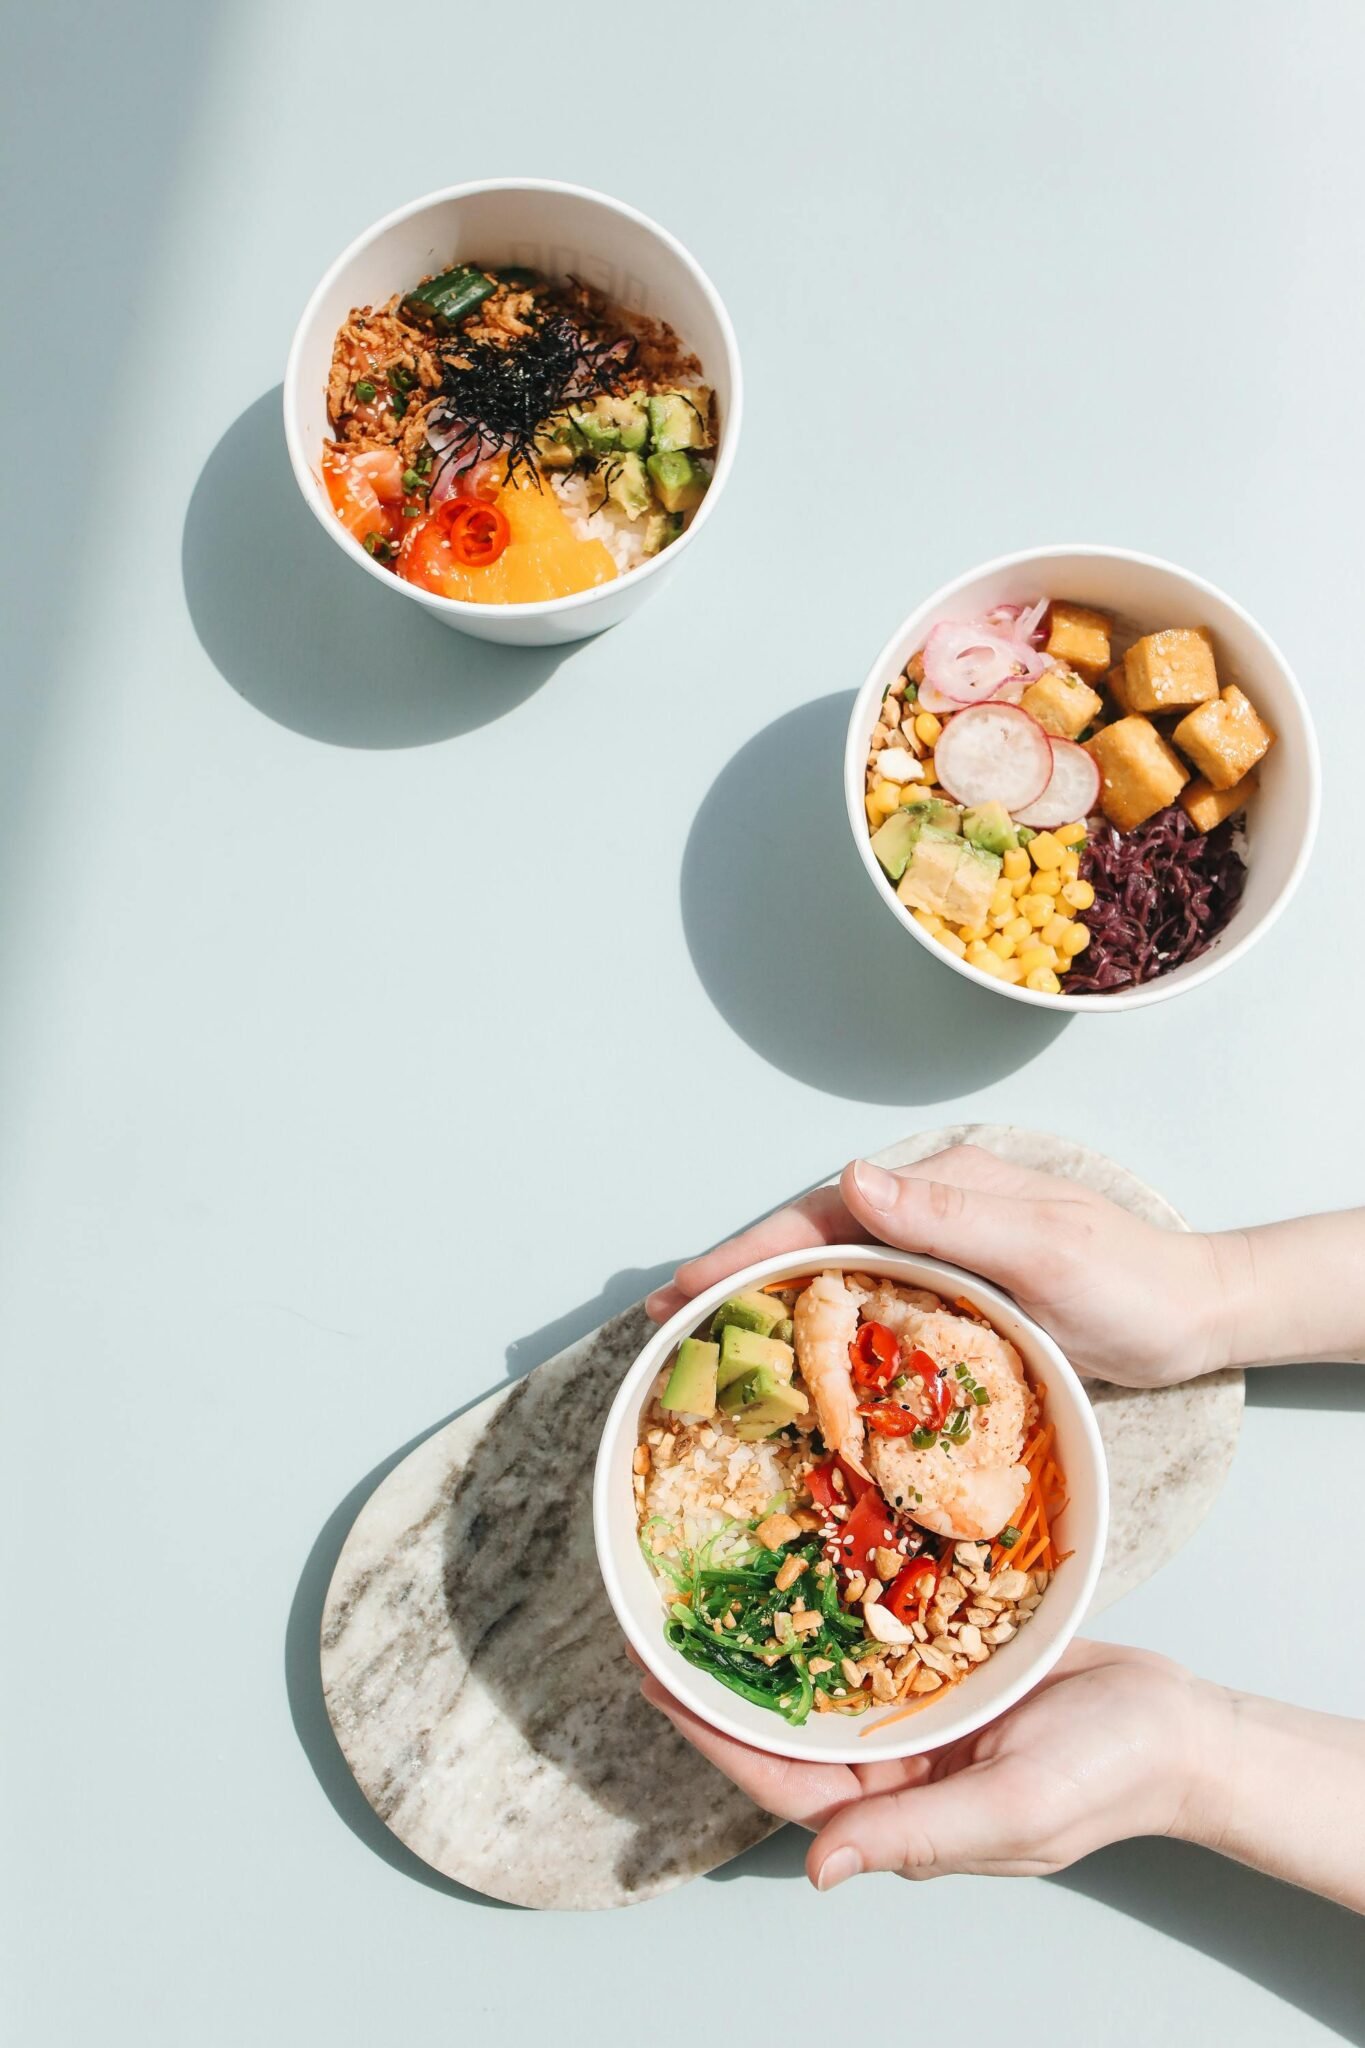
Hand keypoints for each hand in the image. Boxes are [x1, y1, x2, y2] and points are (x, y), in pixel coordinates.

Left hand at [637, 1639, 1217, 1887]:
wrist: (1181, 1724)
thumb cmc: (1107, 1775)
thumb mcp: (1012, 1809)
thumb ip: (915, 1836)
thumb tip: (821, 1872)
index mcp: (901, 1815)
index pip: (782, 1782)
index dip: (714, 1735)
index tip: (655, 1683)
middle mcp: (897, 1768)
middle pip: (789, 1729)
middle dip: (725, 1684)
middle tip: (661, 1625)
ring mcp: (920, 1719)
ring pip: (825, 1683)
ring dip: (772, 1644)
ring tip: (712, 1592)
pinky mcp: (947, 1670)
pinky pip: (875, 1642)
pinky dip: (835, 1613)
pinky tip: (799, 1568)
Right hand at [646, 1144, 1234, 1386]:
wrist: (1195, 1315)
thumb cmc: (1131, 1282)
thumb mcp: (1045, 1247)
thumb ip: (952, 1217)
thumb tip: (851, 1181)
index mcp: (939, 1191)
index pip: (822, 1215)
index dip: (748, 1252)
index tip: (685, 1287)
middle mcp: (927, 1218)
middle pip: (810, 1244)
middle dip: (733, 1280)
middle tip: (661, 1324)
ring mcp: (936, 1259)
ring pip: (829, 1279)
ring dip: (763, 1310)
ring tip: (699, 1349)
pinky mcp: (948, 1303)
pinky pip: (865, 1314)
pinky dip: (814, 1337)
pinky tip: (785, 1368)